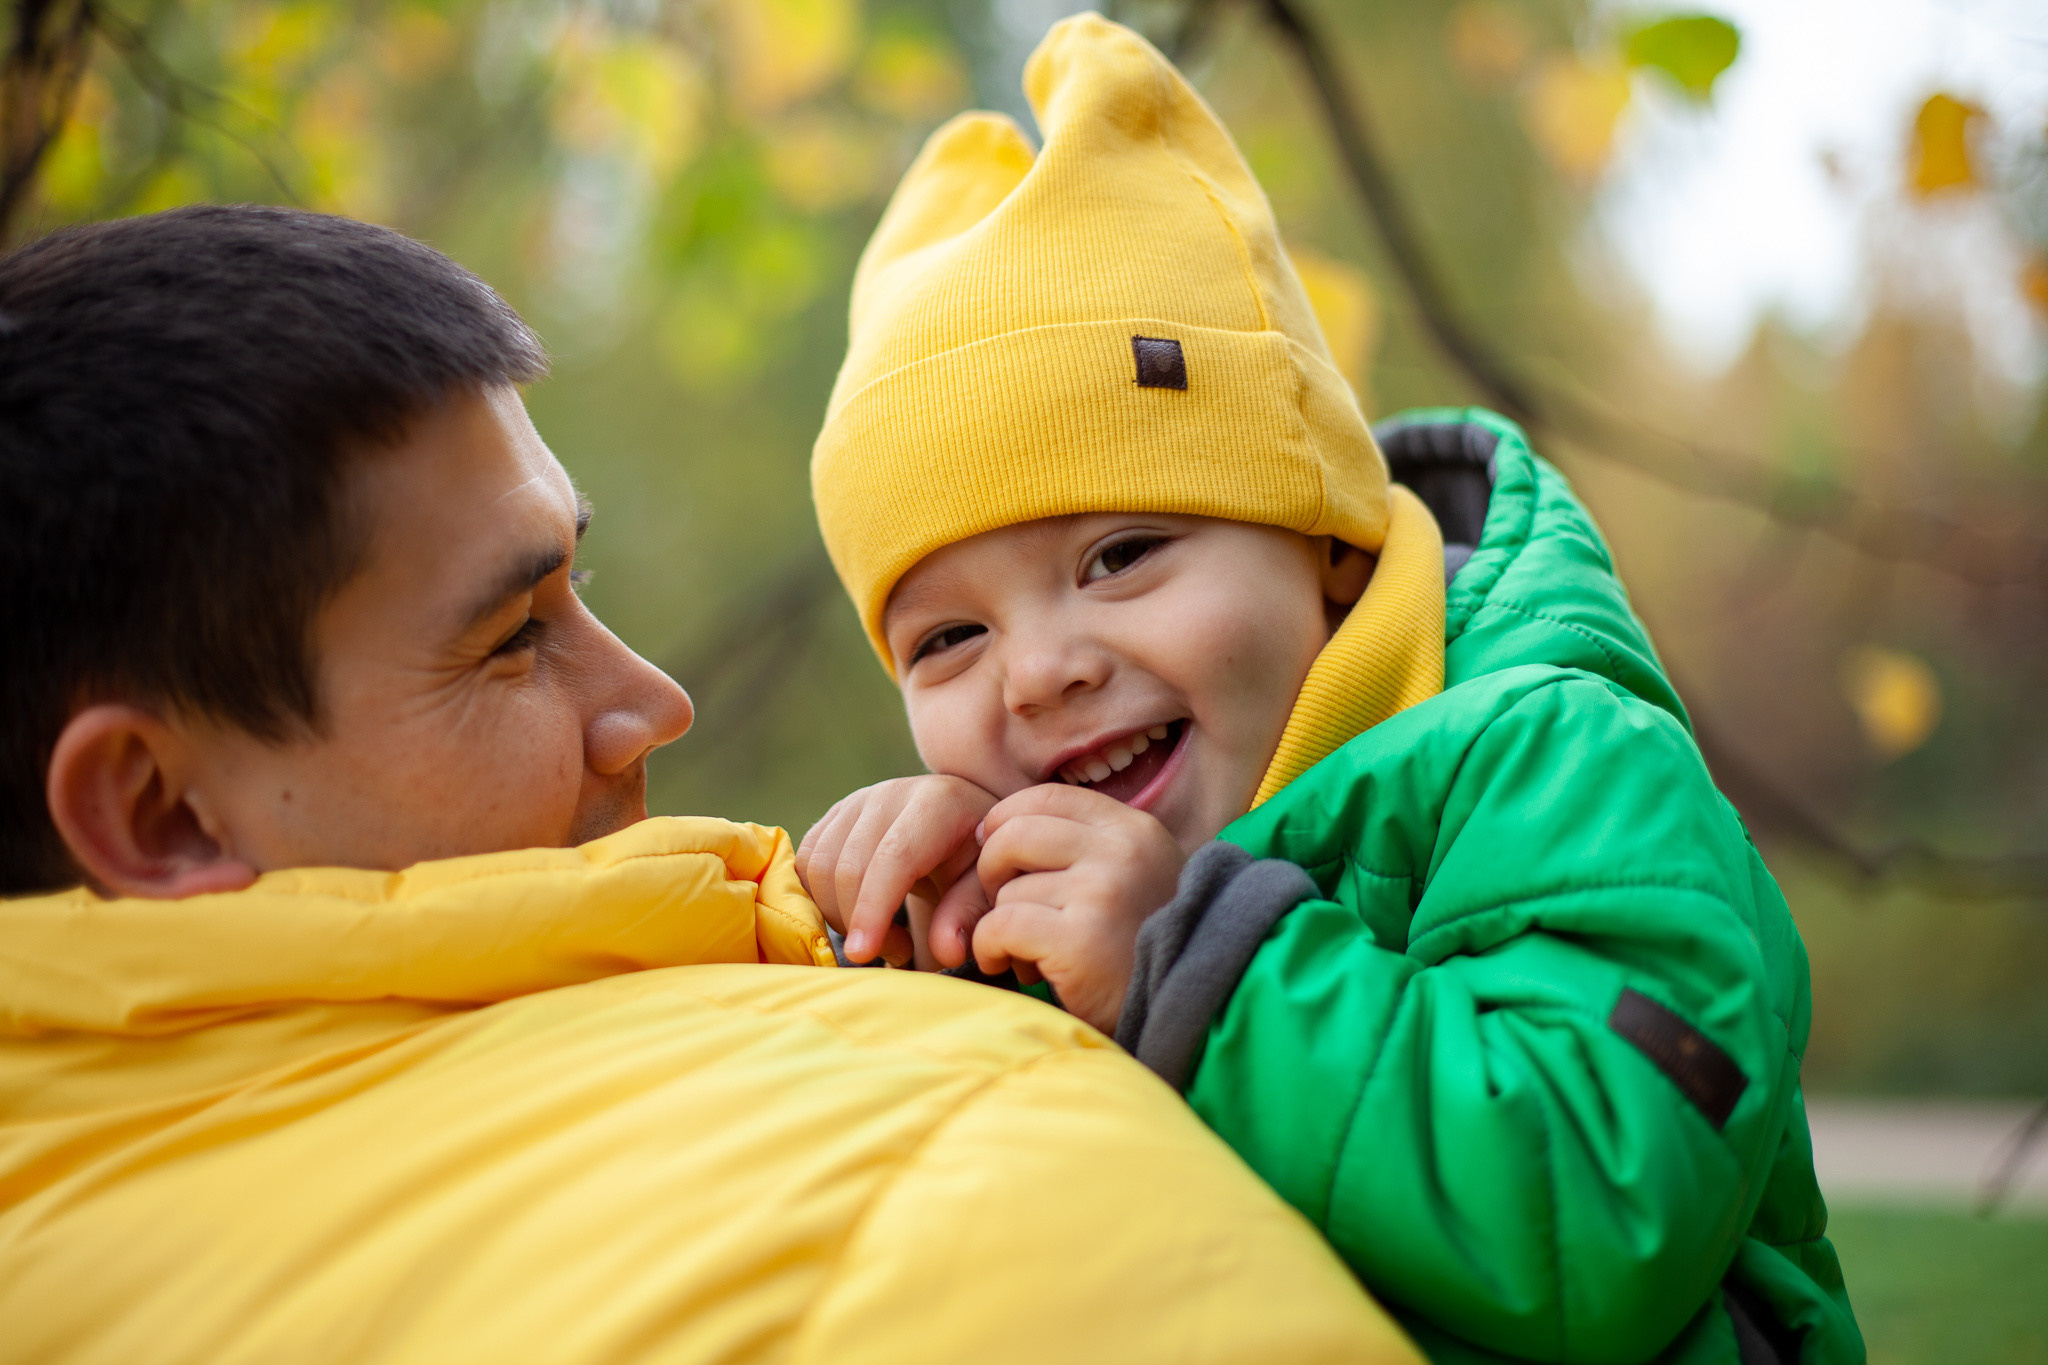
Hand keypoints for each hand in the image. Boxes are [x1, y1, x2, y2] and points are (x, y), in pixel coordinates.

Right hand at [797, 775, 998, 967]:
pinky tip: (856, 915)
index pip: (892, 858)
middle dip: (861, 923)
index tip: (863, 955)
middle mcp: (890, 795)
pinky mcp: (833, 816)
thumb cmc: (976, 858)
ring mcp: (855, 801)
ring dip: (839, 916)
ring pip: (817, 867)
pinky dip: (818, 901)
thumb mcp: (985, 885)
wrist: (962, 819)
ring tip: (884, 936)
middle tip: (900, 951)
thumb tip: (945, 952)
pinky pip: (804, 864)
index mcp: (937, 805)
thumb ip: (967, 915)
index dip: (873, 909)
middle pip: (848, 866)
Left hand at [972, 784, 1185, 1032]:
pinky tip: (1008, 965)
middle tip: (1004, 909)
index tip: (997, 857)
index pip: (1045, 798)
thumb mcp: (1132, 878)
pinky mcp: (1080, 939)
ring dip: (1000, 926)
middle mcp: (1121, 851)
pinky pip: (1001, 926)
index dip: (1005, 822)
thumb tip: (992, 830)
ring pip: (1006, 890)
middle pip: (1013, 834)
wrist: (1191, 1012)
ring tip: (1027, 953)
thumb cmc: (1144, 951)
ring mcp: (1102, 892)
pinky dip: (990, 949)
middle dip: (991, 873)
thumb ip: (1081, 849)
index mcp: (1133, 830)